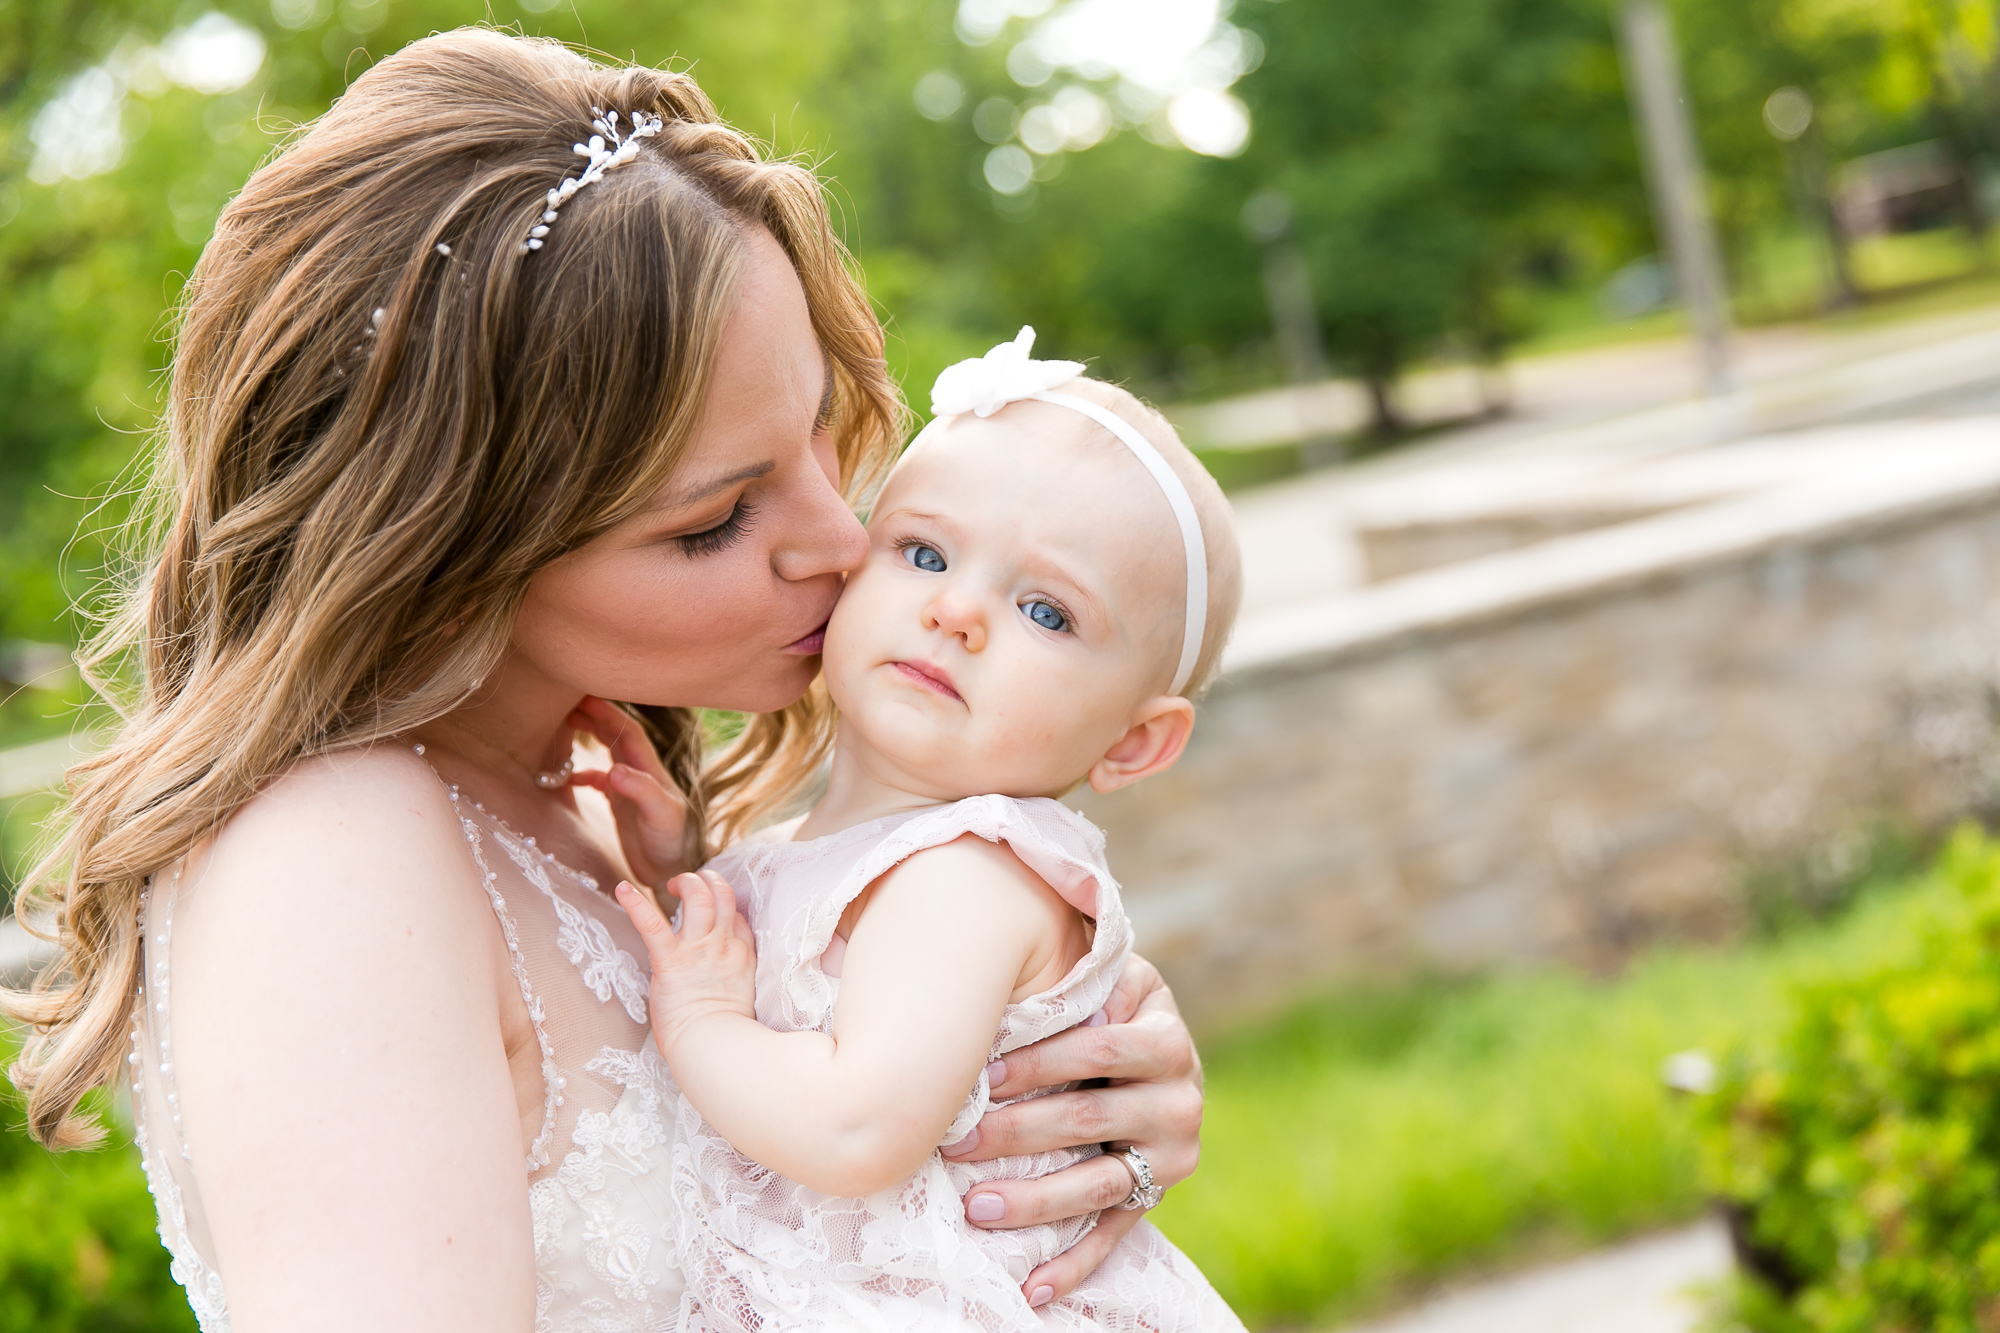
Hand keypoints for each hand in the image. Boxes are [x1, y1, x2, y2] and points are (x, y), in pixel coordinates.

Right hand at [567, 695, 689, 888]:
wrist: (673, 871)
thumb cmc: (671, 844)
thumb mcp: (661, 816)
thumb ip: (642, 791)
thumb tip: (615, 770)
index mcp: (652, 771)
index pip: (629, 732)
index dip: (608, 714)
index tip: (585, 698)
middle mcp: (641, 775)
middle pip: (617, 736)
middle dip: (596, 718)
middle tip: (568, 704)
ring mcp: (631, 789)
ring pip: (608, 754)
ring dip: (590, 738)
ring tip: (566, 726)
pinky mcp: (622, 805)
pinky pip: (599, 781)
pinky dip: (582, 774)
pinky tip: (567, 777)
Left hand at [616, 870, 757, 1049]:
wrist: (713, 1048)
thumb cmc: (723, 1033)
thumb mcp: (741, 995)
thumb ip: (732, 973)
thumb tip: (717, 972)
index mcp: (741, 955)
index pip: (737, 915)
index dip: (725, 905)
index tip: (711, 909)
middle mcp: (723, 945)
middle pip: (723, 895)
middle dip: (708, 881)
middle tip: (692, 884)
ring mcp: (698, 950)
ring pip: (699, 897)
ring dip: (686, 882)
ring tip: (673, 884)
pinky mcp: (670, 961)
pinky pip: (652, 924)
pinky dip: (635, 903)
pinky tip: (623, 889)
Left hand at [944, 955, 1202, 1307]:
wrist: (1158, 1050)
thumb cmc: (1111, 1004)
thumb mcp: (1114, 977)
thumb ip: (1088, 975)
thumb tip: (1049, 991)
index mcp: (1167, 1040)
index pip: (1098, 1051)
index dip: (1039, 1062)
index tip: (982, 1077)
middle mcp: (1180, 1102)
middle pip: (1088, 1120)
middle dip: (1017, 1133)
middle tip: (956, 1143)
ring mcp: (1169, 1158)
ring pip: (1095, 1185)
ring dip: (1033, 1202)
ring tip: (975, 1207)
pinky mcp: (1154, 1197)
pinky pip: (1113, 1237)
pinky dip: (1073, 1266)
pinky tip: (1032, 1288)